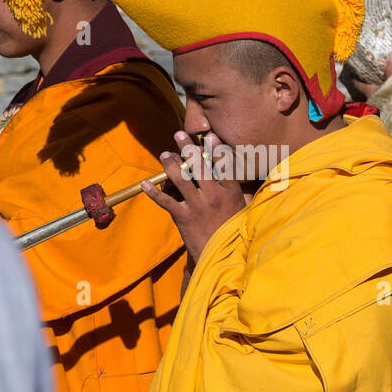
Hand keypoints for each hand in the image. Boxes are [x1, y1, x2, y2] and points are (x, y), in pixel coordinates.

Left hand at [141, 131, 247, 262]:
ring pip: (181, 180)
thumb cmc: (235, 232)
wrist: (222, 257)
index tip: (209, 136)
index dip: (215, 149)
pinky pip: (166, 202)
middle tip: (179, 135)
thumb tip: (246, 176)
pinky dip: (154, 193)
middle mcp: (213, 196)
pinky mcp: (184, 217)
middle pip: (199, 166)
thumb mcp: (244, 210)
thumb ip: (243, 192)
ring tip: (164, 154)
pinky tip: (145, 184)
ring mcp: (197, 206)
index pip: (222, 165)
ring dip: (171, 165)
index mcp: (230, 192)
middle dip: (188, 149)